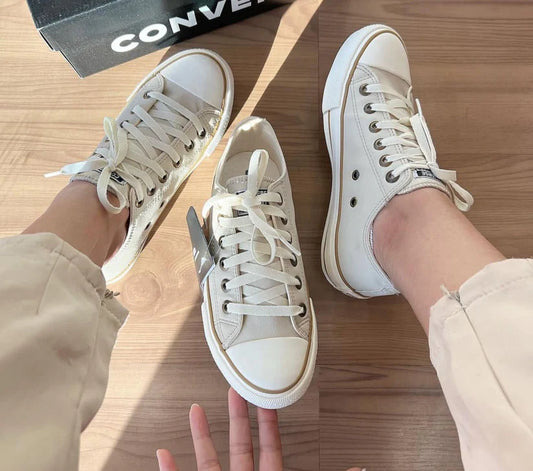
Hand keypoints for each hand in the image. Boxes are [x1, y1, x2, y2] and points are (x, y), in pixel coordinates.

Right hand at [157, 388, 282, 470]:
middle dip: (237, 415)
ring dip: (200, 434)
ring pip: (208, 462)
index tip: (266, 399)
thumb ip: (277, 468)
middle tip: (235, 390)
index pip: (270, 449)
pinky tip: (163, 454)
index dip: (268, 423)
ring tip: (195, 409)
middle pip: (240, 446)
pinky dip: (168, 470)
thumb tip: (309, 468)